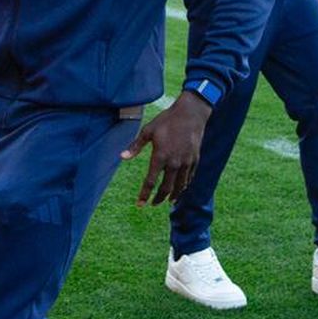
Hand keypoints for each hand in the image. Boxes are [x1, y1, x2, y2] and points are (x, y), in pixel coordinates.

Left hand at [119, 92, 212, 206]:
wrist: (191, 114)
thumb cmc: (167, 120)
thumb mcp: (148, 131)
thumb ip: (135, 146)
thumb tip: (122, 157)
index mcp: (160, 156)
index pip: (150, 182)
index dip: (144, 195)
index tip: (140, 204)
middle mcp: (174, 163)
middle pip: (166, 188)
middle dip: (159, 199)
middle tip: (153, 204)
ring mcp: (186, 162)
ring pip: (180, 186)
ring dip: (173, 195)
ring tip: (168, 201)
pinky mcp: (195, 160)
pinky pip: (190, 178)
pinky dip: (184, 185)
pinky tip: (181, 188)